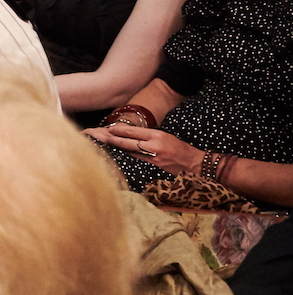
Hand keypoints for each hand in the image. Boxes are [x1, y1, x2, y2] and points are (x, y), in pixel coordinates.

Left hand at [87, 122, 201, 176]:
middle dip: (114, 140)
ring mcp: (152, 156)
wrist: (192, 162)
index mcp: (157, 135)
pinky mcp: (153, 165)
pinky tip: (120, 153)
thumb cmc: (179, 147)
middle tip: (102, 137)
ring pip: (130, 151)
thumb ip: (149, 135)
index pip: (134, 132)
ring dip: (118, 148)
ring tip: (107, 144)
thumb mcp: (165, 136)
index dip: (120, 131)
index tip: (110, 129)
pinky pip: (136, 158)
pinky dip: (127, 154)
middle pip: (128, 142)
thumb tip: (132, 134)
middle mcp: (154, 145)